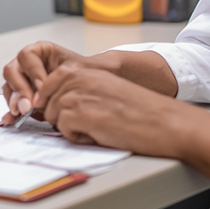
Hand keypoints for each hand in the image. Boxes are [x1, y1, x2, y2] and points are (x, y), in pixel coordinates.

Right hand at [1, 41, 122, 123]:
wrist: (88, 89)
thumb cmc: (84, 74)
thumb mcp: (79, 69)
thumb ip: (65, 74)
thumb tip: (48, 86)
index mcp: (40, 51)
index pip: (27, 56)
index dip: (32, 71)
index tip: (42, 86)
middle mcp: (27, 65)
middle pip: (12, 72)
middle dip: (20, 89)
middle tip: (29, 104)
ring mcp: (22, 81)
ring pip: (9, 87)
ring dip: (14, 100)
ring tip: (23, 112)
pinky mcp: (22, 98)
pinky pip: (12, 103)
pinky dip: (11, 112)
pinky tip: (12, 119)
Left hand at [35, 64, 178, 151]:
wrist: (161, 121)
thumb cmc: (138, 109)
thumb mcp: (104, 88)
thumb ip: (79, 89)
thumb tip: (52, 104)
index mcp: (83, 70)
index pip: (47, 84)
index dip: (51, 101)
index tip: (60, 111)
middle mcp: (78, 79)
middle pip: (47, 103)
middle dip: (62, 117)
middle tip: (87, 121)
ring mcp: (78, 95)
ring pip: (54, 117)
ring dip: (71, 128)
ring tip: (95, 127)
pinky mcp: (81, 115)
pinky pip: (64, 131)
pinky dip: (78, 138)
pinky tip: (98, 134)